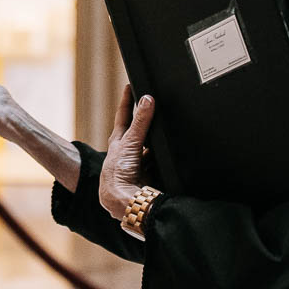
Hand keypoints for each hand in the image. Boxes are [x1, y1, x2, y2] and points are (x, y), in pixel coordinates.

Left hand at [99, 84, 154, 219]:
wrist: (123, 202)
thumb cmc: (117, 174)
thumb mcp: (129, 143)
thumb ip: (140, 122)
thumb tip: (147, 99)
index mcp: (118, 142)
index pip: (123, 116)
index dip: (127, 101)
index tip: (130, 86)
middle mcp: (126, 153)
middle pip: (139, 133)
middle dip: (148, 124)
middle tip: (157, 108)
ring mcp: (137, 165)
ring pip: (151, 149)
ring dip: (158, 145)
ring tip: (167, 136)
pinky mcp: (148, 176)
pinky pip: (159, 163)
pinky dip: (165, 159)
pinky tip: (170, 158)